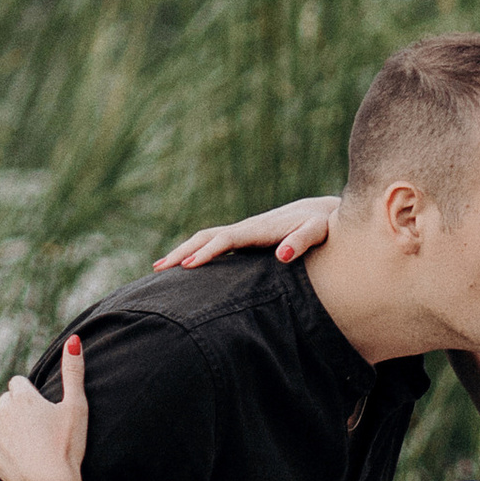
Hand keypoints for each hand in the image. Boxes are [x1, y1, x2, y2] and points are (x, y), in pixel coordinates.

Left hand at [0, 340, 87, 480]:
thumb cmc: (67, 446)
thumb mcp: (76, 407)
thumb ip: (74, 371)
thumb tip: (74, 339)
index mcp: (23, 396)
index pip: (19, 382)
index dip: (31, 396)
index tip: (43, 412)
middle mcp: (3, 409)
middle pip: (8, 400)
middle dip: (20, 410)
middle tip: (40, 431)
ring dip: (10, 427)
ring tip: (32, 446)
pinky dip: (2, 445)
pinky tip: (20, 456)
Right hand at [154, 194, 337, 271]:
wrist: (321, 211)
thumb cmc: (322, 224)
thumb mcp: (317, 231)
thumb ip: (301, 241)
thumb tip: (282, 255)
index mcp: (259, 229)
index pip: (225, 239)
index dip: (206, 252)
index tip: (185, 267)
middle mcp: (247, 229)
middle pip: (206, 237)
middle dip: (182, 251)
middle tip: (157, 270)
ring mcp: (244, 233)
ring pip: (206, 239)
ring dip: (183, 252)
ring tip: (159, 269)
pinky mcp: (246, 239)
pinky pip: (215, 245)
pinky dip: (196, 253)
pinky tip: (186, 267)